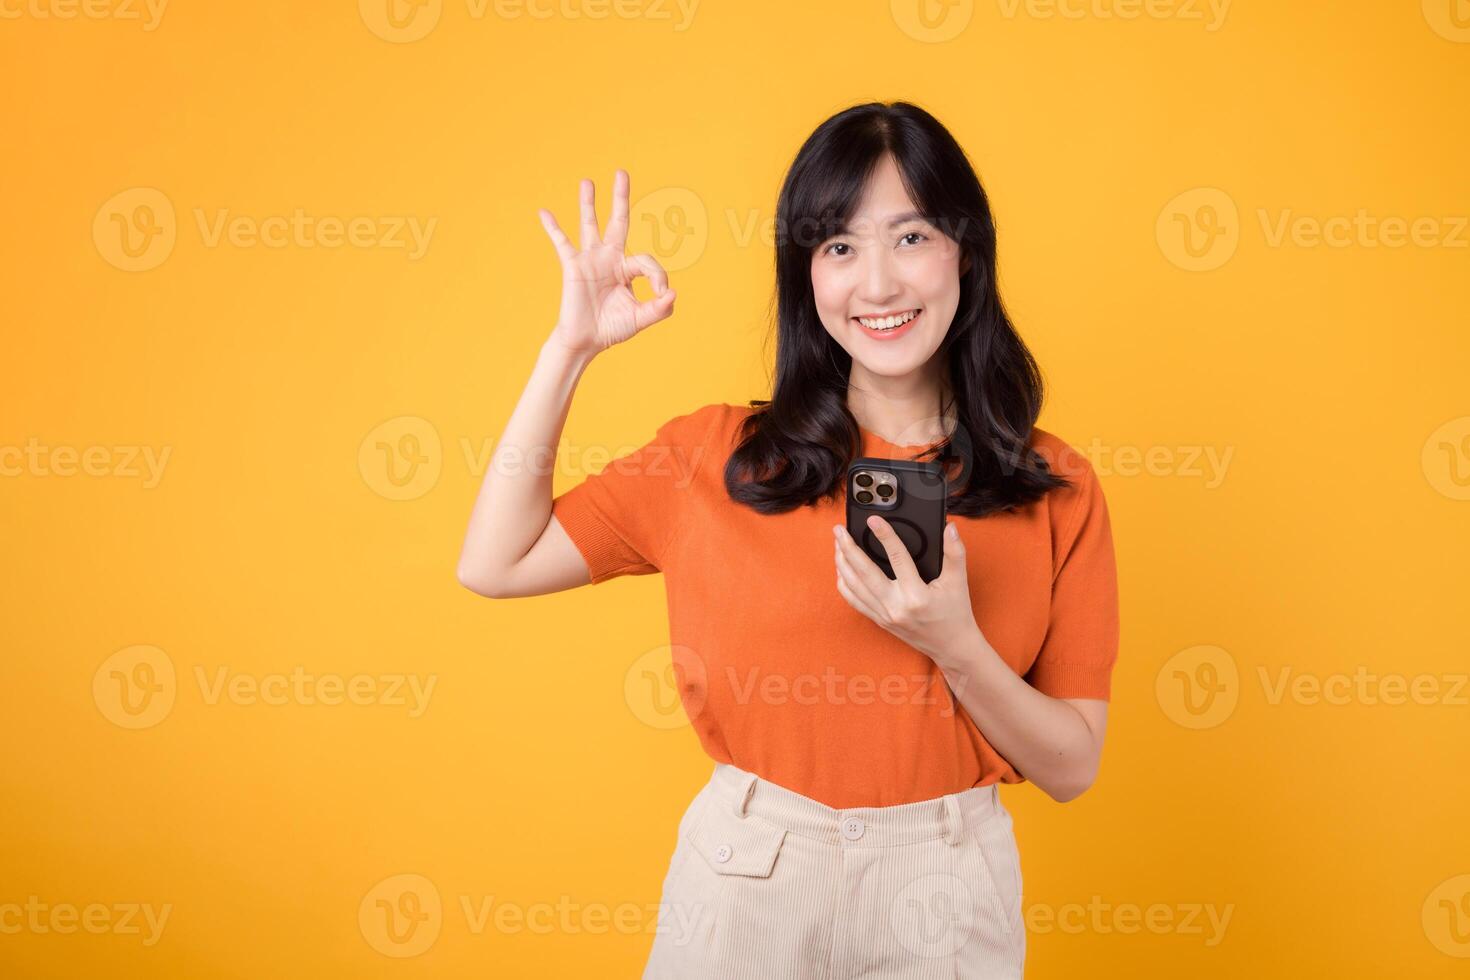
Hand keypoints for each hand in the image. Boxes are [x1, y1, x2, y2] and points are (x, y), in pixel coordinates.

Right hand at [538, 170, 675, 357]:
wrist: (586, 341)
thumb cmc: (612, 328)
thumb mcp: (641, 318)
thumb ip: (660, 308)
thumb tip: (673, 293)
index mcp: (627, 268)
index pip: (647, 260)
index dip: (658, 276)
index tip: (661, 294)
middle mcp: (609, 258)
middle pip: (618, 221)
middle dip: (620, 198)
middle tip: (622, 173)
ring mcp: (590, 259)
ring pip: (590, 224)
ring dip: (589, 203)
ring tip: (587, 181)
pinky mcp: (572, 265)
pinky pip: (561, 242)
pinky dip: (553, 227)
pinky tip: (544, 212)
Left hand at [833, 517, 978, 666]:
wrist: (951, 647)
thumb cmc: (955, 613)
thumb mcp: (958, 582)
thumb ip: (955, 553)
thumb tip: (949, 528)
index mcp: (916, 595)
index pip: (897, 558)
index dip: (885, 535)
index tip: (873, 520)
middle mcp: (896, 606)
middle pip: (864, 572)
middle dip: (848, 548)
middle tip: (839, 530)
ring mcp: (884, 615)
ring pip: (853, 586)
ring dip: (842, 563)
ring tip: (838, 544)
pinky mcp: (878, 620)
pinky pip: (853, 600)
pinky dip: (844, 582)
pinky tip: (841, 569)